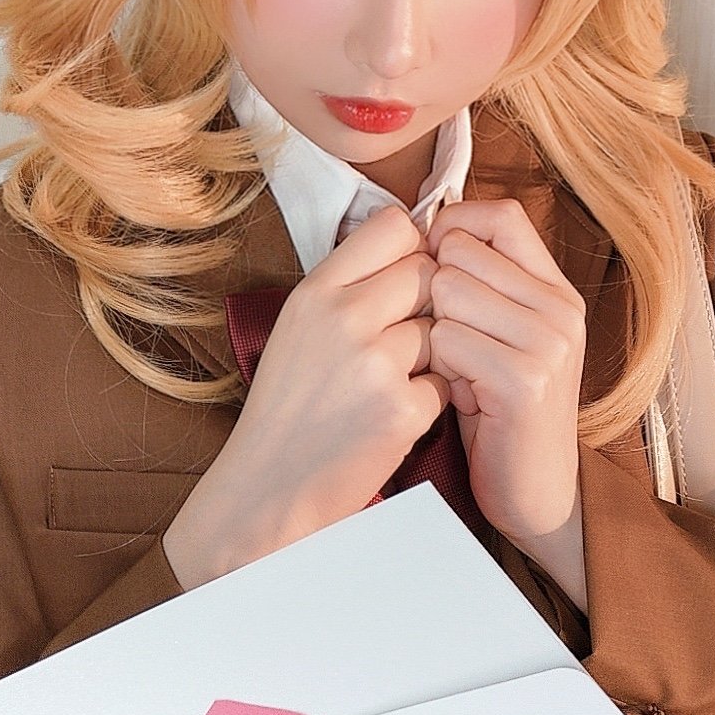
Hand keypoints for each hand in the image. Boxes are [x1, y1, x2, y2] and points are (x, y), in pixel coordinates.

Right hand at [165, 204, 448, 581]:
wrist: (268, 488)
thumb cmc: (287, 408)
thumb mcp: (298, 329)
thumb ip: (345, 285)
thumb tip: (412, 243)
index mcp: (314, 292)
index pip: (394, 227)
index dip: (413, 249)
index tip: (406, 278)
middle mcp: (343, 318)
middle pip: (428, 273)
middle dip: (428, 304)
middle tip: (403, 339)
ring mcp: (375, 365)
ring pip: (441, 330)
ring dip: (430, 356)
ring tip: (391, 383)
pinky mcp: (402, 410)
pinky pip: (446, 383)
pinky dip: (430, 400)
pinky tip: (395, 415)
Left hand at [423, 198, 586, 550]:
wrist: (534, 490)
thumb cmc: (500, 410)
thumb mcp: (500, 334)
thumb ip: (481, 283)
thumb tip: (426, 226)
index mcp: (556, 289)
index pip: (499, 215)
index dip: (452, 231)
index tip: (434, 268)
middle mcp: (561, 308)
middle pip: (460, 252)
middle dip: (435, 293)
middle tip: (451, 341)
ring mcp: (549, 342)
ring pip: (447, 292)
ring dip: (434, 333)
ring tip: (457, 369)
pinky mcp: (525, 380)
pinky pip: (446, 340)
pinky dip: (437, 367)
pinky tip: (458, 392)